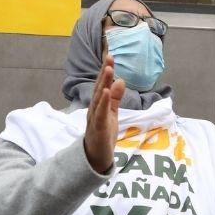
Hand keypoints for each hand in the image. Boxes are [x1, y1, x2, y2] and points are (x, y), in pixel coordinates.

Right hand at [84, 53, 125, 174]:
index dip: (106, 71)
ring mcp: (94, 118)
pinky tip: (106, 92)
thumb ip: (116, 98)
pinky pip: (100, 114)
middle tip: (110, 57)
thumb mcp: (112, 113)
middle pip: (99, 88)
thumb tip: (121, 80)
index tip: (111, 57)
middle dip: (104, 73)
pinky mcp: (98, 128)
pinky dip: (103, 102)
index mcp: (98, 105)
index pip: (102, 85)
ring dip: (103, 83)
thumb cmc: (103, 134)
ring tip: (109, 69)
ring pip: (99, 98)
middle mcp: (94, 108)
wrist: (95, 157)